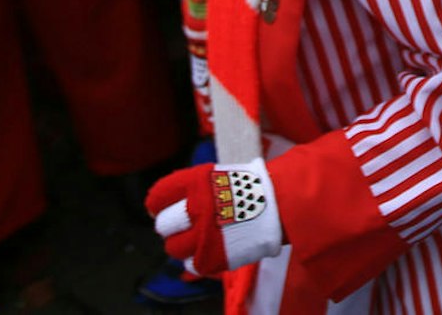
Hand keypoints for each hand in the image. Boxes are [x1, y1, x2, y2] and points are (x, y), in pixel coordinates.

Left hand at [148, 159, 284, 275]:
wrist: (283, 204)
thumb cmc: (254, 186)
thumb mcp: (221, 176)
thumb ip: (196, 189)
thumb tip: (176, 202)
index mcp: (195, 183)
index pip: (159, 195)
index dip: (158, 203)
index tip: (162, 208)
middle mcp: (194, 209)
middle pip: (163, 225)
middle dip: (171, 226)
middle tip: (182, 226)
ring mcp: (201, 236)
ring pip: (174, 247)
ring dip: (183, 244)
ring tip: (197, 240)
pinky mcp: (210, 258)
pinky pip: (190, 264)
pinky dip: (196, 260)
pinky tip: (208, 250)